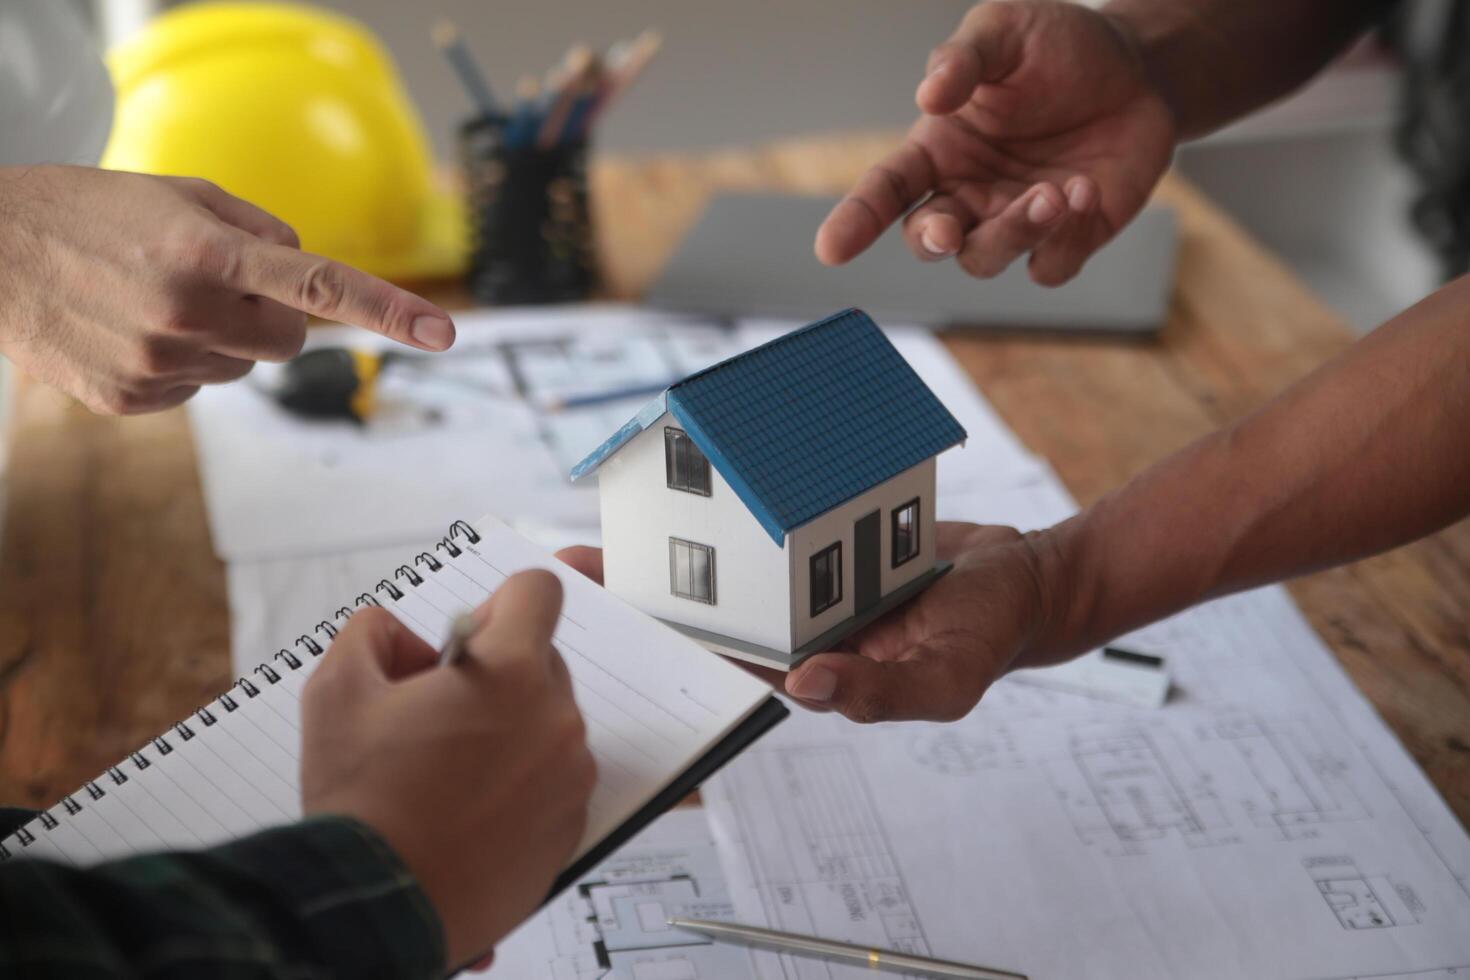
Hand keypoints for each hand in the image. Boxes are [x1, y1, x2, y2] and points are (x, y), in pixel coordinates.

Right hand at [0, 165, 456, 413]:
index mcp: (208, 252)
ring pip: (242, 367)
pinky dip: (179, 363)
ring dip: (219, 337)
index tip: (443, 332)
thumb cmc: (91, 213)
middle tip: (213, 282)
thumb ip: (258, 230)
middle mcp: (189, 313)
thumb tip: (303, 270)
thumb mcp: (180, 193)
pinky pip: (196, 390)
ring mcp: (158, 363)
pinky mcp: (131, 400)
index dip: (388, 310)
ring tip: (154, 300)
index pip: (320, 286)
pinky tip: (131, 330)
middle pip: (287, 338)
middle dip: (268, 315)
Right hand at [300, 570, 595, 967]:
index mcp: (511, 672)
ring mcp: (570, 776)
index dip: (500, 604)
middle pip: (542, 661)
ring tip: (449, 769)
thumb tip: (397, 634)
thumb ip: (370, 634)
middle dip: (496, 675)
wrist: (383, 904)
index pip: (538, 591)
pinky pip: (553, 779)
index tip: (470, 637)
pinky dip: (521, 783)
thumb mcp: (337, 690)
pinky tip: (470, 807)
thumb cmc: (363, 803)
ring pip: (547, 723)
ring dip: (509, 731)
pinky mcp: (571, 824)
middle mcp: (556, 718)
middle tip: (440, 714)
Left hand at [557, 523, 1051, 722]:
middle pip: (713, 608)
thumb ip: (880, 694)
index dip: (666, 647)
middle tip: (571, 567)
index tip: (604, 625)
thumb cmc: (987, 637)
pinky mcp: (827, 529)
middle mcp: (800, 622)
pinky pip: (774, 512)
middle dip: (645, 592)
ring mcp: (810, 574)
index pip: (726, 662)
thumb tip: (805, 687)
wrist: (1022, 578)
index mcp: (814, 668)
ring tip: (609, 523)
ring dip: (675, 542)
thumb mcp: (945, 679)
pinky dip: (735, 496)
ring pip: (732, 557)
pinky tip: (694, 476)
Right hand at [815, 0, 1174, 285]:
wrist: (1139, 69)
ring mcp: (1015, 220)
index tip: (830, 249)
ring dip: (1014, 232)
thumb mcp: (1005, 29)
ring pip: (986, 259)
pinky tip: (1088, 191)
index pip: (885, 191)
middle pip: (929, 240)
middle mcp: (968, 194)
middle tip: (947, 230)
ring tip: (1056, 191)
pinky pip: (1049, 267)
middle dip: (933, 240)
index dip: (855, 220)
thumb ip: (964, 58)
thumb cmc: (1058, 47)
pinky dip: (1066, 241)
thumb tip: (929, 96)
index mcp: (938, 150)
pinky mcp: (1068, 238)